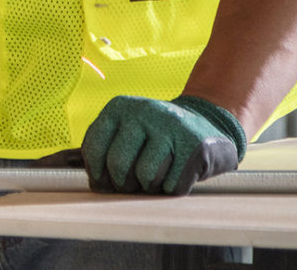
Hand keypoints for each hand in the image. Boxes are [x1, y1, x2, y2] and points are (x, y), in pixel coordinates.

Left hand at [81, 95, 245, 194]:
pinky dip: (172, 189)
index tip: (105, 183)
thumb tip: (88, 178)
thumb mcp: (127, 132)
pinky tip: (178, 175)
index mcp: (119, 106)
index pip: (94, 146)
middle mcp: (143, 111)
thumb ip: (104, 149)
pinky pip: (173, 185)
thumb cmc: (157, 138)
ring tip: (157, 177)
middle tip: (133, 185)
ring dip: (150, 188)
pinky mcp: (196, 145)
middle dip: (124, 184)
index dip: (97, 173)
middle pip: (118, 164)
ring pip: (146, 176)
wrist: (208, 126)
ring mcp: (171, 125)